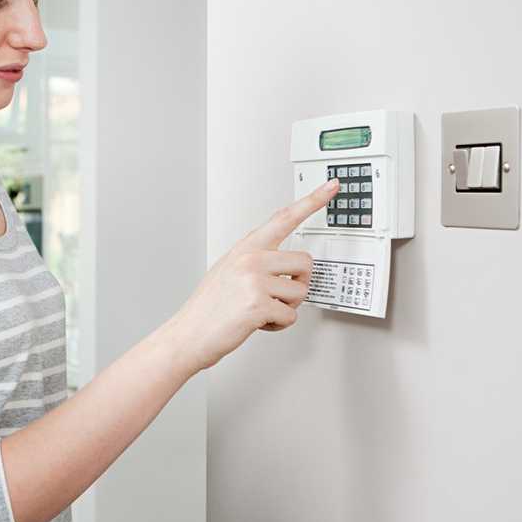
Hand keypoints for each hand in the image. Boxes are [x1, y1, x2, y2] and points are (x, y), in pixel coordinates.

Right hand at [165, 178, 338, 373]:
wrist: (189, 334)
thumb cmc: (208, 307)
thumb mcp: (228, 268)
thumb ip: (255, 257)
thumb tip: (283, 260)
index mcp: (246, 247)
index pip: (285, 218)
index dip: (312, 200)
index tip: (332, 186)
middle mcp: (251, 259)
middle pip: (305, 262)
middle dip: (298, 284)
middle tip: (278, 295)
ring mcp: (254, 280)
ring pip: (300, 292)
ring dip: (286, 308)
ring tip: (260, 310)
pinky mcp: (258, 305)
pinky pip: (290, 316)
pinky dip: (278, 325)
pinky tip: (258, 322)